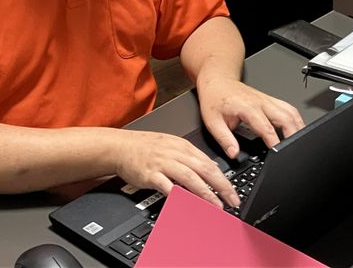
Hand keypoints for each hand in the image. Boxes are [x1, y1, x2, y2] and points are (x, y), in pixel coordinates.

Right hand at [106, 129, 240, 207]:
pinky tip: (188, 205)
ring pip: (190, 178)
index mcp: (183, 146)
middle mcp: (175, 153)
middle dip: (221, 187)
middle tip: (232, 201)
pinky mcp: (151, 174)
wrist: (120, 146)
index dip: (223, 179)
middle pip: (204, 169)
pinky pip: (168, 186)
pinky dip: (179, 196)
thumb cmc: (144, 148)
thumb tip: (211, 167)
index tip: (232, 193)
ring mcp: (163, 163)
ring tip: (215, 206)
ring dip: (205, 193)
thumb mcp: (171, 146)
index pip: (209, 163)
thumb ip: (191, 157)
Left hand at [197, 75, 304, 158]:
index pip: (266, 128)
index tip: (278, 154)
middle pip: (286, 118)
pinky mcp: (270, 100)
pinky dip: (295, 120)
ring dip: (298, 127)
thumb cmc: (214, 98)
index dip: (274, 142)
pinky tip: (296, 129)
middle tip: (294, 151)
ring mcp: (267, 100)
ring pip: (290, 112)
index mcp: (247, 107)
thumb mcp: (212, 121)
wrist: (217, 80)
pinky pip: (288, 108)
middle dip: (293, 135)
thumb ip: (224, 139)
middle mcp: (261, 102)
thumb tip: (233, 153)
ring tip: (299, 143)